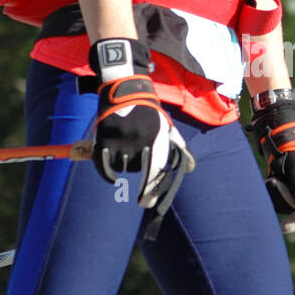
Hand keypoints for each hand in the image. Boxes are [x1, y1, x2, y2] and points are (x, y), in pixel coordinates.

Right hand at [88, 40, 193, 222]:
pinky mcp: (103, 138)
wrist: (125, 91)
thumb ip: (180, 148)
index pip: (154, 169)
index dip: (151, 189)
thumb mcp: (167, 127)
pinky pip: (103, 165)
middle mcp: (138, 139)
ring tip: (129, 154)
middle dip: (143, 186)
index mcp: (156, 136)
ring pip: (122, 167)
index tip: (147, 202)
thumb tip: (191, 168)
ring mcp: (119, 139)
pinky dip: (107, 173)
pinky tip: (113, 178)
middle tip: (144, 200)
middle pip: (138, 171)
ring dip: (125, 166)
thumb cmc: (149, 113)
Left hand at [249, 98, 294, 263]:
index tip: (284, 228)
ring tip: (273, 180)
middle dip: (285, 202)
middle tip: (276, 188)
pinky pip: (279, 196)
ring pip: (286, 204)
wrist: (281, 135)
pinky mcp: (286, 184)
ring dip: (278, 195)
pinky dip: (274, 191)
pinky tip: (270, 180)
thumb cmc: (294, 154)